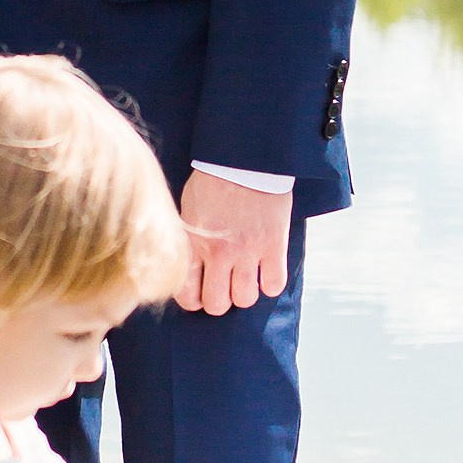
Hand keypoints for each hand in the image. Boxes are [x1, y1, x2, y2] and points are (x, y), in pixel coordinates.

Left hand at [175, 170, 291, 314]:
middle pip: (217, 305)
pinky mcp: (274, 245)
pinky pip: (274, 285)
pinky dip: (270, 283)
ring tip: (244, 276)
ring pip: (245, 299)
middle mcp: (220, 253)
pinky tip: (265, 270)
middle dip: (219, 300)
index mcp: (194, 244)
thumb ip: (188, 242)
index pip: (188, 295)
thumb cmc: (212, 181)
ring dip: (244, 292)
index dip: (194, 300)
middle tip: (224, 285)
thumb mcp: (187, 211)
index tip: (201, 292)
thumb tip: (188, 268)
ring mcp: (248, 251)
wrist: (244, 158)